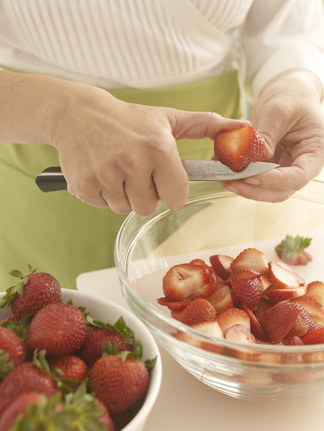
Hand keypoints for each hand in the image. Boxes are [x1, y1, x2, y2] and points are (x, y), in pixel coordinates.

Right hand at [51, 82, 247, 214]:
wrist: (78, 113)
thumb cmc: (128, 119)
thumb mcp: (168, 119)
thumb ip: (206, 125)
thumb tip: (241, 127)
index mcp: (158, 148)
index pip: (177, 198)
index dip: (171, 191)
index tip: (162, 178)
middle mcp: (132, 162)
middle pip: (150, 207)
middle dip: (146, 194)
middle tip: (136, 170)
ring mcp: (105, 175)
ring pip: (126, 209)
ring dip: (125, 195)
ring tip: (117, 169)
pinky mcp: (84, 186)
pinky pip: (104, 206)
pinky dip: (104, 194)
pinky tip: (101, 171)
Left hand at [221, 70, 323, 201]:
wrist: (287, 94)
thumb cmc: (291, 97)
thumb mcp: (280, 110)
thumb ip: (268, 135)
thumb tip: (254, 160)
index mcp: (314, 153)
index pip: (297, 177)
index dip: (274, 181)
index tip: (252, 177)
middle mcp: (300, 166)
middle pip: (280, 190)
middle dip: (254, 190)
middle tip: (231, 182)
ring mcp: (284, 169)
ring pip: (265, 189)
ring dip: (244, 187)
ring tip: (223, 178)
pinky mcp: (268, 168)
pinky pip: (254, 178)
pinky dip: (239, 177)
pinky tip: (223, 170)